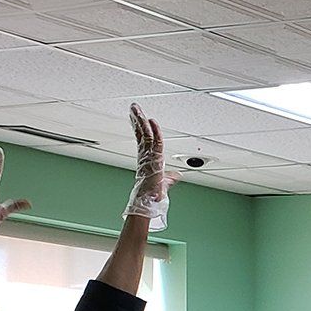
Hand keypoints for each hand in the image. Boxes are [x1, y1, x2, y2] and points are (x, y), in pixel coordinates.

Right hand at [123, 104, 174, 231]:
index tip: (136, 117)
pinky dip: (154, 131)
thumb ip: (170, 178)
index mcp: (146, 159)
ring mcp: (147, 157)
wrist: (149, 203)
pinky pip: (155, 142)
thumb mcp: (164, 183)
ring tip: (136, 108)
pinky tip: (151, 121)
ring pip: (145, 135)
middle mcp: (145, 156)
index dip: (139, 127)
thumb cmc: (153, 196)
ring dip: (141, 120)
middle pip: (141, 133)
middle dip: (137, 119)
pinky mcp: (153, 160)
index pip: (142, 139)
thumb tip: (177, 176)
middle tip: (133, 107)